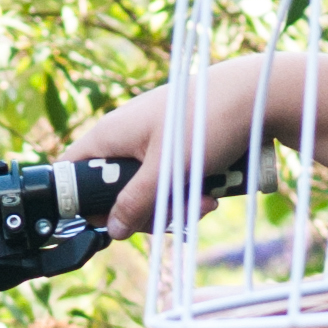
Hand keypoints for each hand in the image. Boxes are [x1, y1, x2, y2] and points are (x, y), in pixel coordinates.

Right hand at [66, 57, 276, 236]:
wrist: (256, 96)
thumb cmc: (205, 123)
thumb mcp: (167, 171)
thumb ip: (135, 202)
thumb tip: (112, 231)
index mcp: (110, 135)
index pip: (72, 171)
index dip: (82, 202)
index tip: (109, 222)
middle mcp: (125, 136)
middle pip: (113, 189)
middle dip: (144, 211)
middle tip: (170, 222)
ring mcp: (152, 140)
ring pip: (148, 188)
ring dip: (173, 204)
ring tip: (206, 204)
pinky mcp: (176, 145)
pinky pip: (171, 178)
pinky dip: (188, 190)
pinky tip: (213, 194)